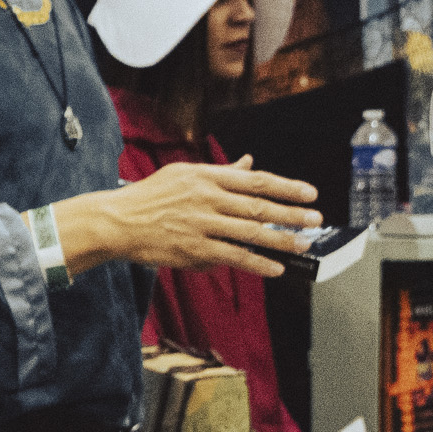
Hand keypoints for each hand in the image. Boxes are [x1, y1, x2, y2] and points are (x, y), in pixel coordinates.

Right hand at [56, 155, 320, 276]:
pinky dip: (256, 263)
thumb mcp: (184, 174)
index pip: (255, 180)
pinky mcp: (193, 249)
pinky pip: (232, 257)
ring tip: (302, 244)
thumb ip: (221, 172)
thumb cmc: (150, 197)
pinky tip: (275, 268)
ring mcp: (200, 224)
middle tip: (316, 219)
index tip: (310, 193)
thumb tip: (249, 163)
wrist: (117, 221)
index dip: (286, 187)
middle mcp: (206, 198)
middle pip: (258, 206)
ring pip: (250, 233)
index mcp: (207, 177)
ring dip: (280, 240)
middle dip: (291, 214)